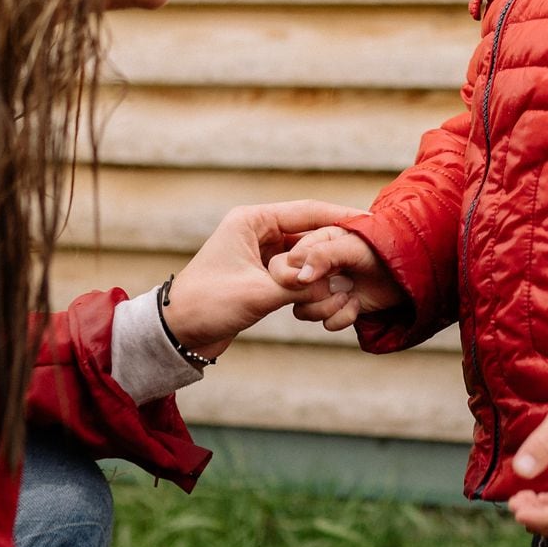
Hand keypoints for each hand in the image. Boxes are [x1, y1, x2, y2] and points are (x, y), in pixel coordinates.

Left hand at [160, 199, 363, 356]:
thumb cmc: (206, 305)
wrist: (176, 335)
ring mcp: (260, 254)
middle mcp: (257, 231)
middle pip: (309, 230)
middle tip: (369, 250)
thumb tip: (335, 288)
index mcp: (252, 221)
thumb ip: (298, 287)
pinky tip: (334, 287)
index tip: (370, 222)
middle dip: (336, 243)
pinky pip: (297, 272)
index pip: (307, 211)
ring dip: (325, 264)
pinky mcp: (262, 275)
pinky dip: (313, 280)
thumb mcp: (256, 294)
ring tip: (356, 271)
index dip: (341, 216)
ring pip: (305, 253)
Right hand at [271, 225, 407, 331]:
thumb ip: (324, 255)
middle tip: (337, 286)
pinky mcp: (335, 308)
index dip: (299, 274)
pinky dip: (341, 318)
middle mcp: (315, 267)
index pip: (288, 261)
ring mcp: (323, 289)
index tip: (318, 277)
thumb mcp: (353, 248)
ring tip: (349, 296)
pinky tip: (356, 305)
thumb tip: (300, 277)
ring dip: (327, 308)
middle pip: (291, 289)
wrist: (406, 275)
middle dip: (314, 293)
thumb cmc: (382, 251)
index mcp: (316, 243)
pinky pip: (324, 322)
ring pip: (303, 310)